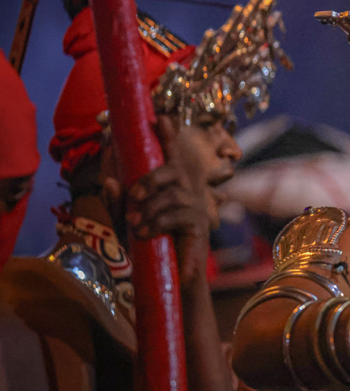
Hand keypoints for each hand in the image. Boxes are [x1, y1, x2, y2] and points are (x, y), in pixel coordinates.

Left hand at [126, 116, 211, 284]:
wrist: (169, 273)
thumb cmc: (146, 240)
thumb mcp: (123, 219)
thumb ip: (115, 201)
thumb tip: (110, 182)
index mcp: (168, 181)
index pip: (170, 153)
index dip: (168, 135)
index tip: (161, 117)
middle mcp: (184, 188)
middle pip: (171, 171)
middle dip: (150, 180)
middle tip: (133, 195)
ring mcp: (193, 205)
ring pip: (171, 196)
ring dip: (149, 210)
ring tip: (135, 224)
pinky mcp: (197, 224)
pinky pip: (176, 217)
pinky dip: (157, 224)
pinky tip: (144, 232)